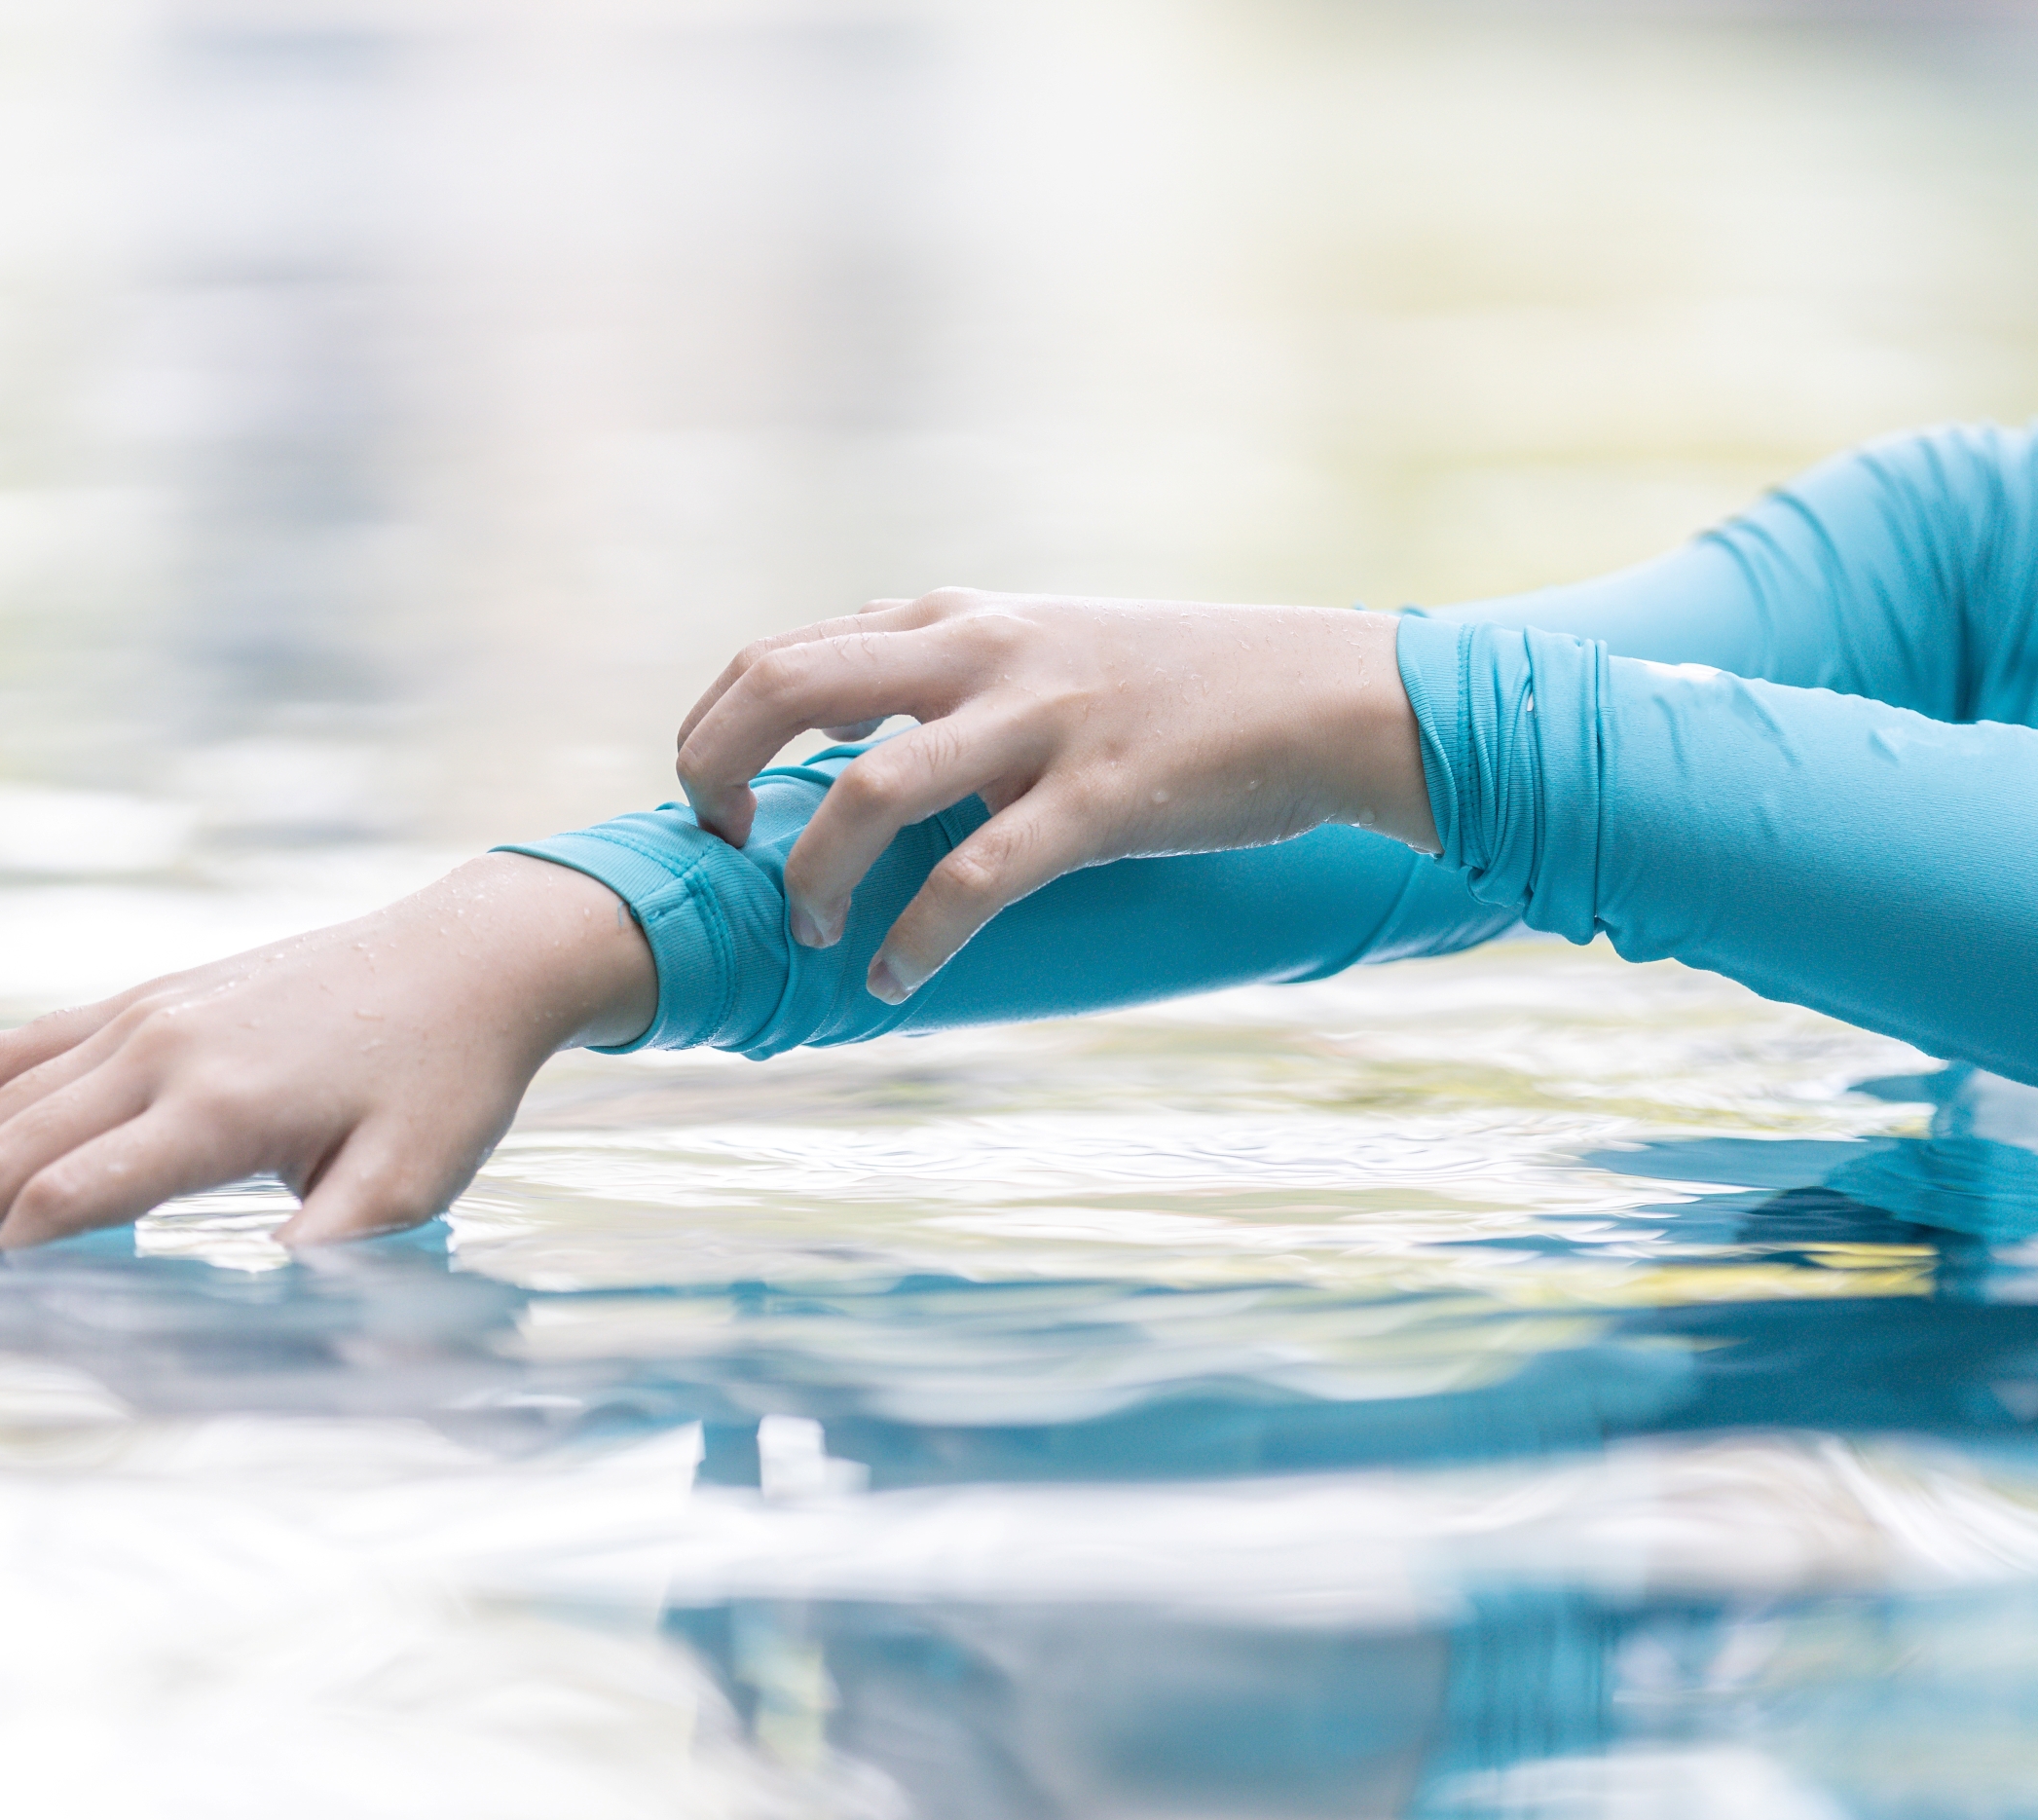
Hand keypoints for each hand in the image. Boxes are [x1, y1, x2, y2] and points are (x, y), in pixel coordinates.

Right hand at [0, 853, 655, 1248]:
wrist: (467, 959)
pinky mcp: (149, 994)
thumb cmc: (445, 1081)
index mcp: (218, 1106)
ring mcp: (146, 1011)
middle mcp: (162, 1048)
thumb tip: (252, 1315)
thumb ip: (327, 1252)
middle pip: (13, 1144)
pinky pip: (26, 1045)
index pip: (70, 1192)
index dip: (14, 1260)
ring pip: (0, 1087)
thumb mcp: (410, 1186)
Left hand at [675, 590, 1432, 1002]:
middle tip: (725, 852)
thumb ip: (952, 681)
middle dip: (717, 775)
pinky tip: (897, 980)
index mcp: (955, 621)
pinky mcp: (1098, 796)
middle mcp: (979, 653)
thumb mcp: (1047, 651)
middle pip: (783, 687)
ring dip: (815, 874)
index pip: (780, 654)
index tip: (717, 807)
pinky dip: (918, 938)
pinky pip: (976, 877)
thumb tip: (866, 752)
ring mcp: (1037, 722)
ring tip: (812, 931)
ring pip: (869, 790)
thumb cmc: (1181, 689)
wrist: (1323, 696)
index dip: (714, 732)